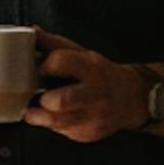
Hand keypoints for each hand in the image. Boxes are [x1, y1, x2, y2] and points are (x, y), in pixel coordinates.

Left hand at [21, 30, 149, 143]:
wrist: (131, 98)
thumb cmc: (100, 74)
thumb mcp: (82, 55)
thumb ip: (55, 45)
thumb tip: (32, 31)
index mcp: (92, 68)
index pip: (60, 62)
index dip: (44, 65)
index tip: (40, 69)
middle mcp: (96, 93)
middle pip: (60, 100)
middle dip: (42, 99)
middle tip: (37, 96)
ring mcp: (94, 116)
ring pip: (57, 121)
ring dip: (38, 116)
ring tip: (35, 110)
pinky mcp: (90, 133)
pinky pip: (63, 131)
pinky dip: (54, 125)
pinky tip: (58, 116)